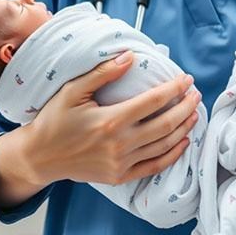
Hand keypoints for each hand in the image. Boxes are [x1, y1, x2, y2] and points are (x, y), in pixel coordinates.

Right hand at [21, 52, 201, 187]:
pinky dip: (172, 154)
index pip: (153, 102)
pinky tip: (183, 142)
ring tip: (194, 113)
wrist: (40, 157)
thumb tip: (130, 57)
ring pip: (164, 145)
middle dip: (185, 107)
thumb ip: (103, 73)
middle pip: (165, 124)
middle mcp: (120, 144)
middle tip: (195, 94)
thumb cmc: (54, 120)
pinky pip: (154, 166)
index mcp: (110, 121)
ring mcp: (121, 164)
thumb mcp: (73, 91)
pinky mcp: (120, 177)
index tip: (186, 79)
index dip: (174, 89)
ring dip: (184, 128)